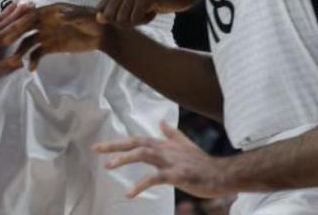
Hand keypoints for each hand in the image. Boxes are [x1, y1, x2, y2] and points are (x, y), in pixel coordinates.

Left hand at [0, 1, 35, 79]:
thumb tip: (24, 60)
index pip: (13, 28)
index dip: (23, 19)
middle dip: (19, 11)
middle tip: (29, 2)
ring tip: (16, 2)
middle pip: (7, 20)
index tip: (32, 11)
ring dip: (8, 10)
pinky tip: (1, 16)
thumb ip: (8, 65)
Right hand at [13, 3, 104, 70]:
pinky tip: (31, 68)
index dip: (22, 22)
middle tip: (4, 44)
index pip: (33, 15)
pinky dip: (33, 60)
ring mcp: (47, 35)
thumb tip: (60, 16)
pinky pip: (38, 53)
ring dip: (21, 50)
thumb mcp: (87, 16)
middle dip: (15, 35)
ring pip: (29, 42)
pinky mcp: (51, 47)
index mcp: (53, 11)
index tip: (12, 29)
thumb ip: (74, 16)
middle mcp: (46, 22)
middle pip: (27, 28)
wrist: (103, 34)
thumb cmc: (96, 20)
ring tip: (15, 61)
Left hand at [94, 121, 234, 198]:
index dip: (118, 142)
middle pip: (136, 143)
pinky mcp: (177, 175)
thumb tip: (162, 123)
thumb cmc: (202, 163)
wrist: (221, 174)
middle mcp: (165, 149)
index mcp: (165, 145)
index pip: (137, 139)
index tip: (99, 147)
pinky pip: (156, 178)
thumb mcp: (185, 146)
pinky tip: (129, 193)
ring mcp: (171, 161)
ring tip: (109, 166)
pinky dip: (141, 184)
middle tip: (96, 149)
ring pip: (144, 154)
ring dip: (125, 159)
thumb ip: (172, 135)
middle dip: (115, 145)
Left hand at [97, 0, 199, 26]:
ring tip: (148, 10)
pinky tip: (155, 10)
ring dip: (137, 21)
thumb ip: (118, 9)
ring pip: (122, 21)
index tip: (130, 16)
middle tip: (140, 14)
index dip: (112, 20)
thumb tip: (98, 19)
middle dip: (125, 23)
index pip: (101, 10)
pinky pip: (135, 20)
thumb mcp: (136, 2)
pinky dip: (146, 20)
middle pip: (110, 18)